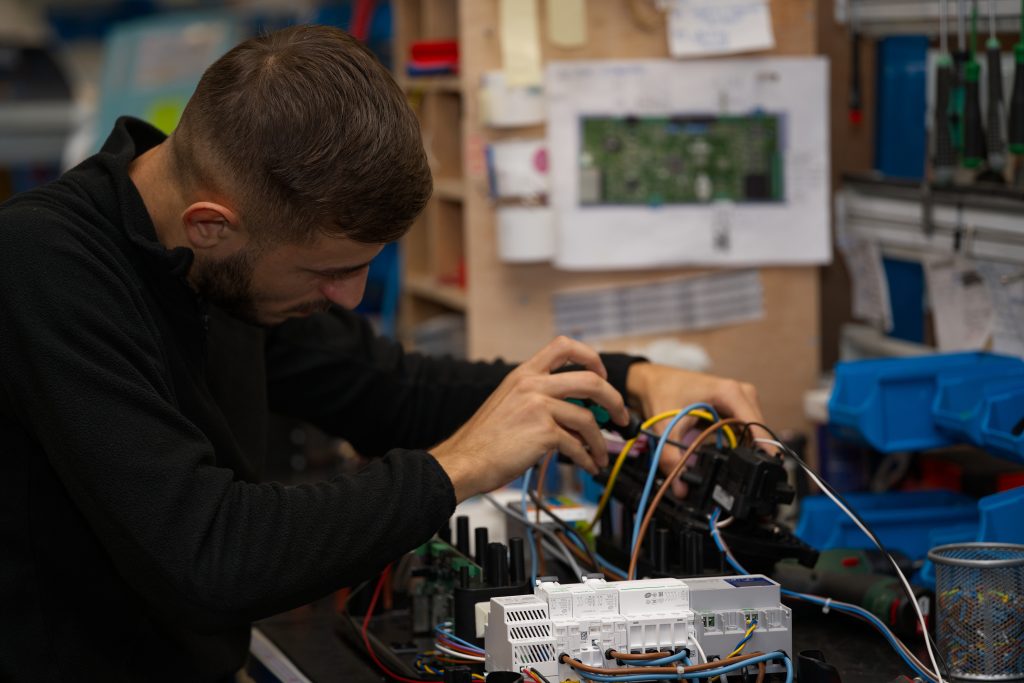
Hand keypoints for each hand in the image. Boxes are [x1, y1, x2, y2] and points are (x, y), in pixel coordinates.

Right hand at [431, 337, 629, 501]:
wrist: (465, 460)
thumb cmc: (484, 438)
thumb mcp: (509, 402)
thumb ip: (540, 398)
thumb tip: (576, 412)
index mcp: (524, 373)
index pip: (564, 346)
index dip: (591, 357)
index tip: (601, 374)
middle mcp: (532, 384)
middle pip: (591, 381)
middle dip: (615, 400)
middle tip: (621, 416)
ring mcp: (539, 407)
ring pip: (588, 419)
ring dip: (600, 442)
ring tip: (600, 455)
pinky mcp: (543, 432)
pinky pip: (577, 445)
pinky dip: (587, 458)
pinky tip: (587, 465)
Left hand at [626, 362, 764, 495]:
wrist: (654, 380)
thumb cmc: (663, 393)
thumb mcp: (666, 427)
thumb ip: (673, 458)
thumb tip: (681, 487)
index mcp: (731, 393)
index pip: (757, 426)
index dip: (763, 450)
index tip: (767, 471)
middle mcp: (742, 394)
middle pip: (757, 432)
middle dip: (749, 455)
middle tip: (737, 477)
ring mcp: (741, 401)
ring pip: (752, 434)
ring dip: (743, 451)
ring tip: (728, 465)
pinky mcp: (736, 409)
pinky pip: (744, 431)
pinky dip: (736, 444)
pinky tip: (725, 453)